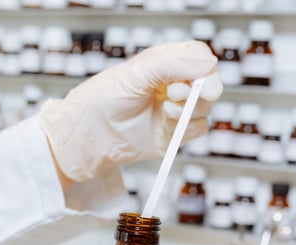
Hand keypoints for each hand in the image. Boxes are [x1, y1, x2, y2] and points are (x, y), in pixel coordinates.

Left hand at [39, 41, 222, 181]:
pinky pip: (198, 129)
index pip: (197, 57)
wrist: (86, 137)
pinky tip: (164, 125)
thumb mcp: (136, 74)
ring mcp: (174, 110)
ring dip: (189, 109)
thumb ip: (171, 65)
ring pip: (204, 107)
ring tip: (165, 110)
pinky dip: (186, 128)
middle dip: (197, 89)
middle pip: (207, 83)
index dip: (204, 66)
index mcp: (163, 63)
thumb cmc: (101, 100)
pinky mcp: (173, 134)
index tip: (202, 76)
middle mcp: (172, 85)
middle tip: (174, 93)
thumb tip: (209, 63)